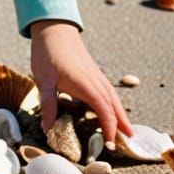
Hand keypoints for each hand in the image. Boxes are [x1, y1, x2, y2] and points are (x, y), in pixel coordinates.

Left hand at [29, 20, 132, 147]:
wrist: (54, 29)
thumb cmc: (48, 54)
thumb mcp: (44, 80)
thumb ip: (48, 105)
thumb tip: (47, 129)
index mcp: (86, 85)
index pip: (103, 111)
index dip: (109, 128)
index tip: (111, 144)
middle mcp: (96, 81)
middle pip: (114, 105)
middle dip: (121, 124)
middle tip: (129, 141)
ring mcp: (96, 75)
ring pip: (113, 97)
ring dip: (120, 113)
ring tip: (127, 129)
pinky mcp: (94, 72)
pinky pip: (108, 90)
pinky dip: (113, 103)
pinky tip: (111, 108)